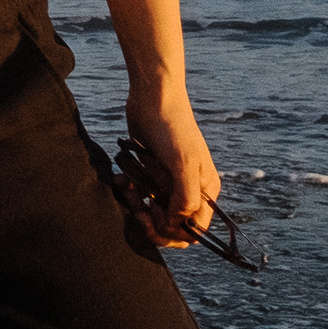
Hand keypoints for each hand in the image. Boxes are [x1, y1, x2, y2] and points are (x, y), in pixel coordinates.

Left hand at [120, 87, 221, 249]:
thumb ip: (185, 198)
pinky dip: (129, 192)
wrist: (152, 97)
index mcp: (206, 191)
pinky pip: (140, 196)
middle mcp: (190, 190)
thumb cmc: (171, 127)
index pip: (194, 231)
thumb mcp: (183, 163)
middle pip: (174, 228)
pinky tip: (122, 180)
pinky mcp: (150, 174)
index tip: (154, 213)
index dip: (173, 231)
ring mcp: (169, 183)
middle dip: (153, 224)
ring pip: (154, 214)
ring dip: (137, 208)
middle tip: (136, 210)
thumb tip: (177, 225)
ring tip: (127, 190)